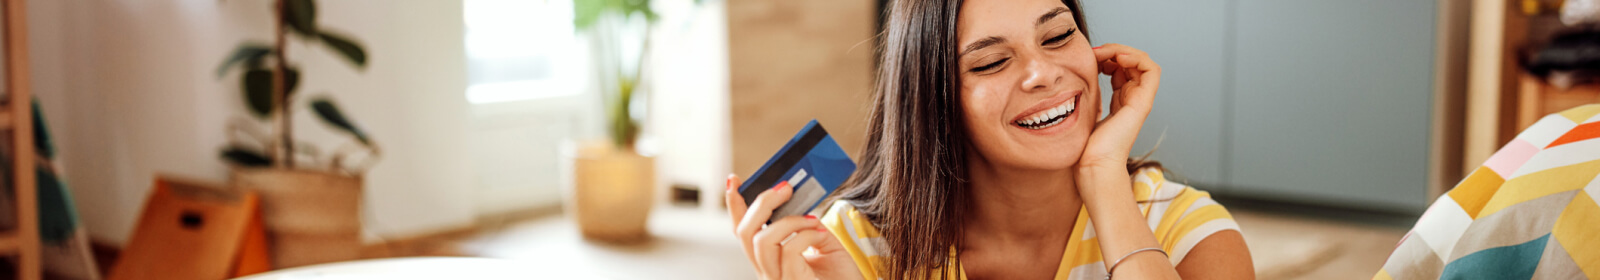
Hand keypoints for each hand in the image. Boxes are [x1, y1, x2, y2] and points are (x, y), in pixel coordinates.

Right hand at [725, 175, 863, 279]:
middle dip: (761, 203)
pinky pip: (788, 251)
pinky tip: (821, 234)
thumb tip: (798, 201)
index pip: (743, 231)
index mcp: (770, 261)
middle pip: (745, 232)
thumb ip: (806, 224)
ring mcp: (777, 279)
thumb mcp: (821, 241)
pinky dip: (804, 234)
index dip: (734, 205)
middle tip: (785, 188)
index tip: (734, 180)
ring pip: (761, 241)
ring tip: (811, 219)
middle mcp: (767, 271)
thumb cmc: (842, 275)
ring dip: (787, 220)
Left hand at [1081, 44, 1160, 168]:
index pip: (1120, 70)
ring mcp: (1139, 101)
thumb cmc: (1084, 147)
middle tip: (1095, 52)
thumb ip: (1086, 95)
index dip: (1107, 57)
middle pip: (1132, 63)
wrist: (1093, 166)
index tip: (1088, 57)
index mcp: (1120, 102)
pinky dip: (1137, 58)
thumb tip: (1075, 78)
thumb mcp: (1083, 112)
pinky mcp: (1142, 103)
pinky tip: (1117, 59)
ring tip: (1105, 53)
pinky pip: (1151, 71)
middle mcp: (1132, 100)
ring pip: (1143, 63)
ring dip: (1124, 51)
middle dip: (1114, 51)